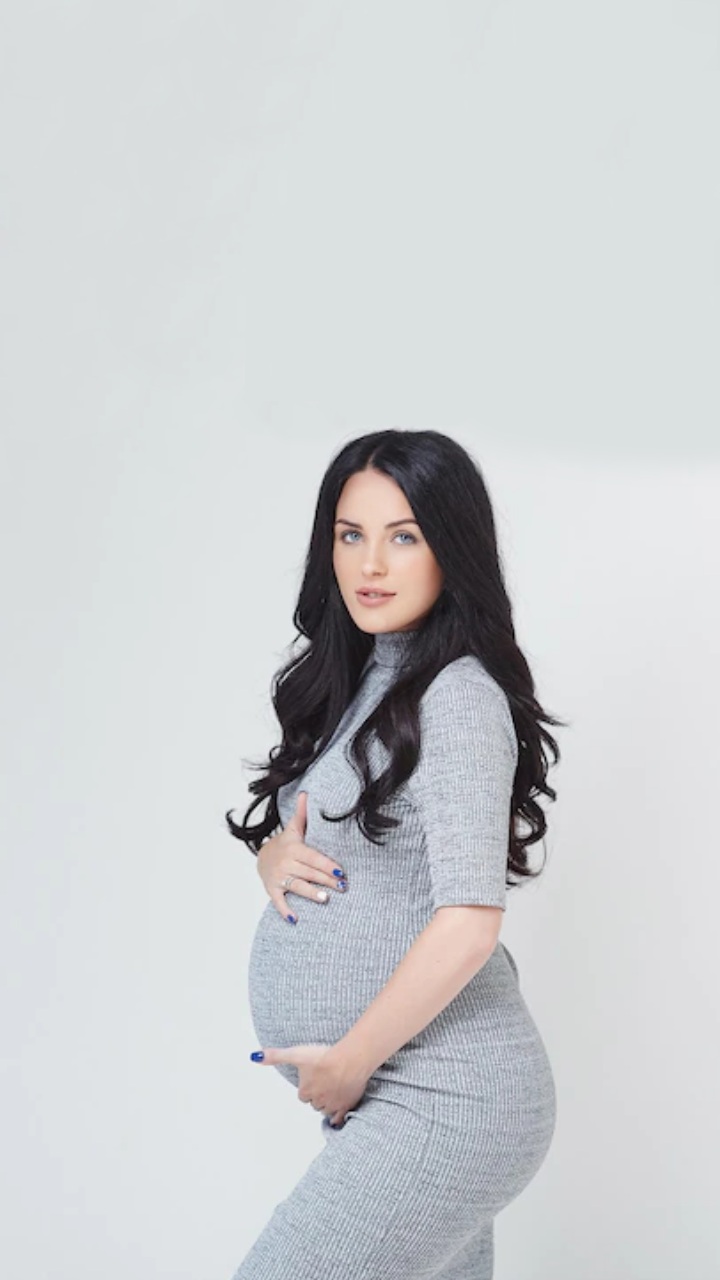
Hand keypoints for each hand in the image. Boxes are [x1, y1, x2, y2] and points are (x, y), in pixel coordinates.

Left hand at [251, 1042, 370, 1125]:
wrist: (348, 1061)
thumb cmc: (323, 1057)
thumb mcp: (296, 1054)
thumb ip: (275, 1056)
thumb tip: (255, 1057)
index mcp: (305, 1091)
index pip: (302, 1095)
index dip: (307, 1088)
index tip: (312, 1080)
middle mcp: (317, 1100)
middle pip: (314, 1102)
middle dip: (316, 1095)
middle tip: (323, 1083)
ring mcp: (332, 1104)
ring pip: (325, 1109)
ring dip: (326, 1104)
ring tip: (331, 1093)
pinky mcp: (346, 1105)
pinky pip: (339, 1118)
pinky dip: (337, 1118)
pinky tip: (337, 1118)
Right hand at [257, 792, 347, 920]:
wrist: (263, 857)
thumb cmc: (286, 843)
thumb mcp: (293, 828)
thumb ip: (302, 814)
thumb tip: (307, 793)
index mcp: (294, 848)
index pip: (314, 858)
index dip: (327, 865)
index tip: (341, 872)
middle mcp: (286, 863)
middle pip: (309, 873)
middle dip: (326, 881)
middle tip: (343, 887)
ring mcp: (278, 877)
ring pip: (298, 887)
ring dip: (312, 894)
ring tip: (326, 899)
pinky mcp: (272, 890)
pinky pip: (279, 902)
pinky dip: (286, 911)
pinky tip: (295, 919)